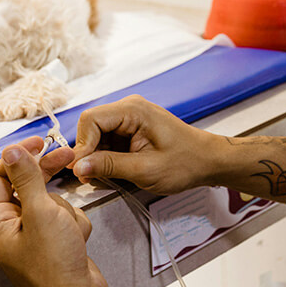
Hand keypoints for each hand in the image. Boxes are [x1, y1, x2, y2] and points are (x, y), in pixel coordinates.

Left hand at [0, 137, 109, 286]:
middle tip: (66, 157)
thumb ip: (26, 178)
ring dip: (66, 208)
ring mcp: (34, 235)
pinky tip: (77, 239)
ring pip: (51, 200)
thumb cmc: (54, 267)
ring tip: (69, 229)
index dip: (19, 155)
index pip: (0, 174)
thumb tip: (12, 151)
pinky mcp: (54, 242)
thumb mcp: (40, 213)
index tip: (40, 141)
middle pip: (27, 184)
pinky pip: (66, 217)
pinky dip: (75, 224)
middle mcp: (11, 227)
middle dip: (48, 175)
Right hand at [69, 95, 223, 194]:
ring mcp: (130, 118)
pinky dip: (107, 157)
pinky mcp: (131, 129)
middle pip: (91, 127)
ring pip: (97, 136)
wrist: (207, 161)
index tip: (80, 169)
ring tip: (108, 177)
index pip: (90, 119)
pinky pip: (108, 140)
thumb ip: (110, 166)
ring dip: (97, 157)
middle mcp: (129, 108)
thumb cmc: (185, 163)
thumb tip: (78, 166)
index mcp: (133, 110)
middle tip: (91, 177)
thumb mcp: (145, 170)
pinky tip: (116, 172)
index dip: (81, 145)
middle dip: (88, 152)